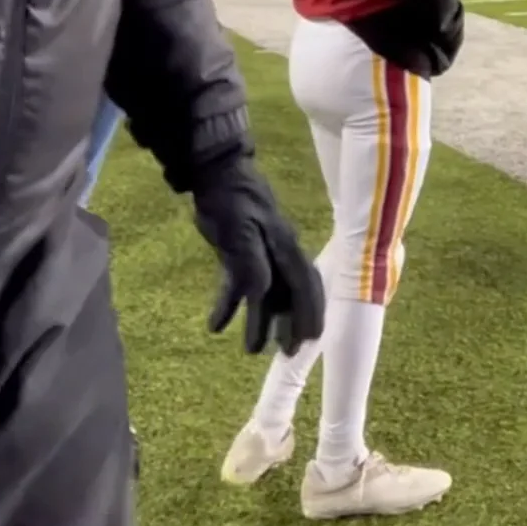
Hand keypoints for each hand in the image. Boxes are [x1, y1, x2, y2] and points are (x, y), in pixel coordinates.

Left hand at [189, 156, 324, 354]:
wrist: (215, 173)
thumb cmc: (230, 200)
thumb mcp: (239, 232)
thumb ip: (251, 264)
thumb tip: (261, 294)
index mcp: (285, 247)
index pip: (303, 286)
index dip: (309, 312)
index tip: (310, 339)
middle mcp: (279, 253)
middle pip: (292, 293)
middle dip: (293, 323)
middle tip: (289, 352)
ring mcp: (261, 252)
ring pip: (269, 293)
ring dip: (263, 320)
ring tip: (254, 349)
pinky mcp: (240, 252)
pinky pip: (240, 285)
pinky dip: (231, 305)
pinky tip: (216, 324)